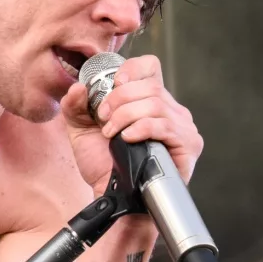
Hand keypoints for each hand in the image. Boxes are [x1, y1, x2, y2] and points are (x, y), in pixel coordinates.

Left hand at [60, 55, 203, 195]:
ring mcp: (182, 127)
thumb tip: (79, 86)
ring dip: (126, 116)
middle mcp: (169, 109)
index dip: (131, 69)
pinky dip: (141, 128)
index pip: (150, 66)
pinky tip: (127, 139)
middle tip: (103, 118)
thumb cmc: (102, 162)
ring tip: (112, 133)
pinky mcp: (188, 145)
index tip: (113, 84)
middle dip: (118, 99)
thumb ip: (74, 104)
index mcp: (148, 99)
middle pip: (149, 85)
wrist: (112, 195)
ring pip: (156, 103)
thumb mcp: (80, 128)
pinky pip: (165, 125)